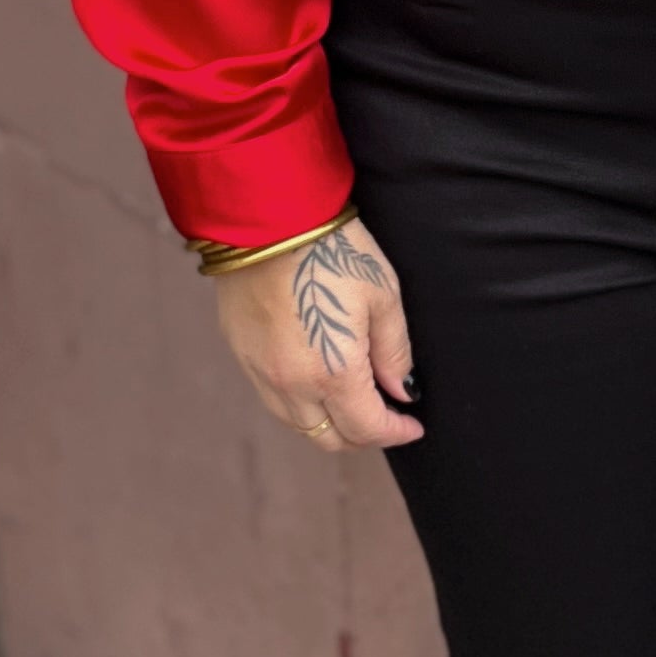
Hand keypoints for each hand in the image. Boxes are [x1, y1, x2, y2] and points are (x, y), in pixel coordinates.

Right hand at [213, 212, 422, 453]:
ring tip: (353, 402)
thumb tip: (402, 391)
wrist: (266, 219)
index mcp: (333, 373)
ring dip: (329, 423)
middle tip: (385, 418)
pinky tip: (317, 381)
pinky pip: (272, 398)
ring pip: (297, 423)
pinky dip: (300, 404)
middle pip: (329, 437)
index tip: (413, 426)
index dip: (395, 433)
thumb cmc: (333, 250)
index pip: (367, 428)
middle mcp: (291, 384)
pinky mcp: (242, 353)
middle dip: (362, 435)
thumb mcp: (382, 295)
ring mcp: (260, 371)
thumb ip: (393, 352)